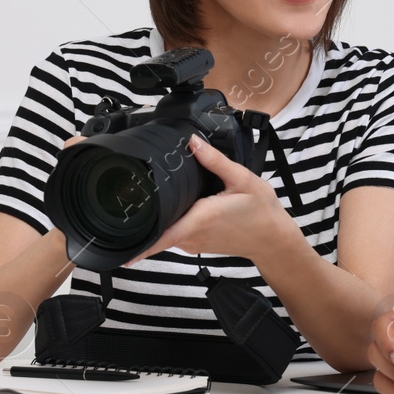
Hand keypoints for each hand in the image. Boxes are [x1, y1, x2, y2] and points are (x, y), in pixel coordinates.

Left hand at [124, 134, 296, 265]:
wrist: (273, 239)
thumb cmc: (261, 212)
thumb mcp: (242, 179)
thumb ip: (215, 160)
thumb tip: (193, 141)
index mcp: (199, 219)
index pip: (160, 237)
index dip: (138, 245)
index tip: (119, 251)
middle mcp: (192, 235)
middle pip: (156, 229)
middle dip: (141, 217)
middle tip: (126, 200)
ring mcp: (193, 242)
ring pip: (165, 230)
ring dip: (158, 217)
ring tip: (156, 197)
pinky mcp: (196, 243)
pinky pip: (175, 232)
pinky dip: (171, 220)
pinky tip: (179, 205)